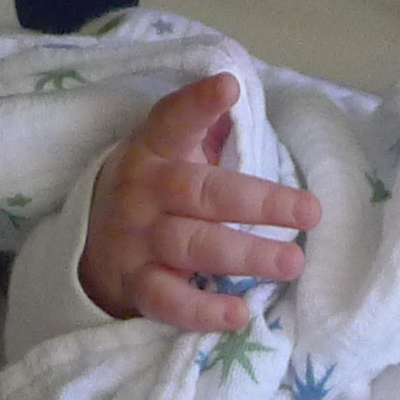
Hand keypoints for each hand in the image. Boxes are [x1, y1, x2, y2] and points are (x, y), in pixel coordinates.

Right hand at [76, 70, 323, 332]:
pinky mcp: (136, 284)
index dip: (199, 105)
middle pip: (203, 193)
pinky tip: (239, 313)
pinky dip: (203, 310)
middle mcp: (144, 191)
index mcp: (154, 150)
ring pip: (194, 246)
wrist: (89, 244)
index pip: (174, 121)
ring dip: (246, 255)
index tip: (228, 86)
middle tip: (310, 211)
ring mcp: (138, 240)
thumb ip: (206, 132)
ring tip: (292, 262)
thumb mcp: (168, 153)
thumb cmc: (152, 190)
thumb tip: (246, 99)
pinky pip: (170, 300)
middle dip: (259, 202)